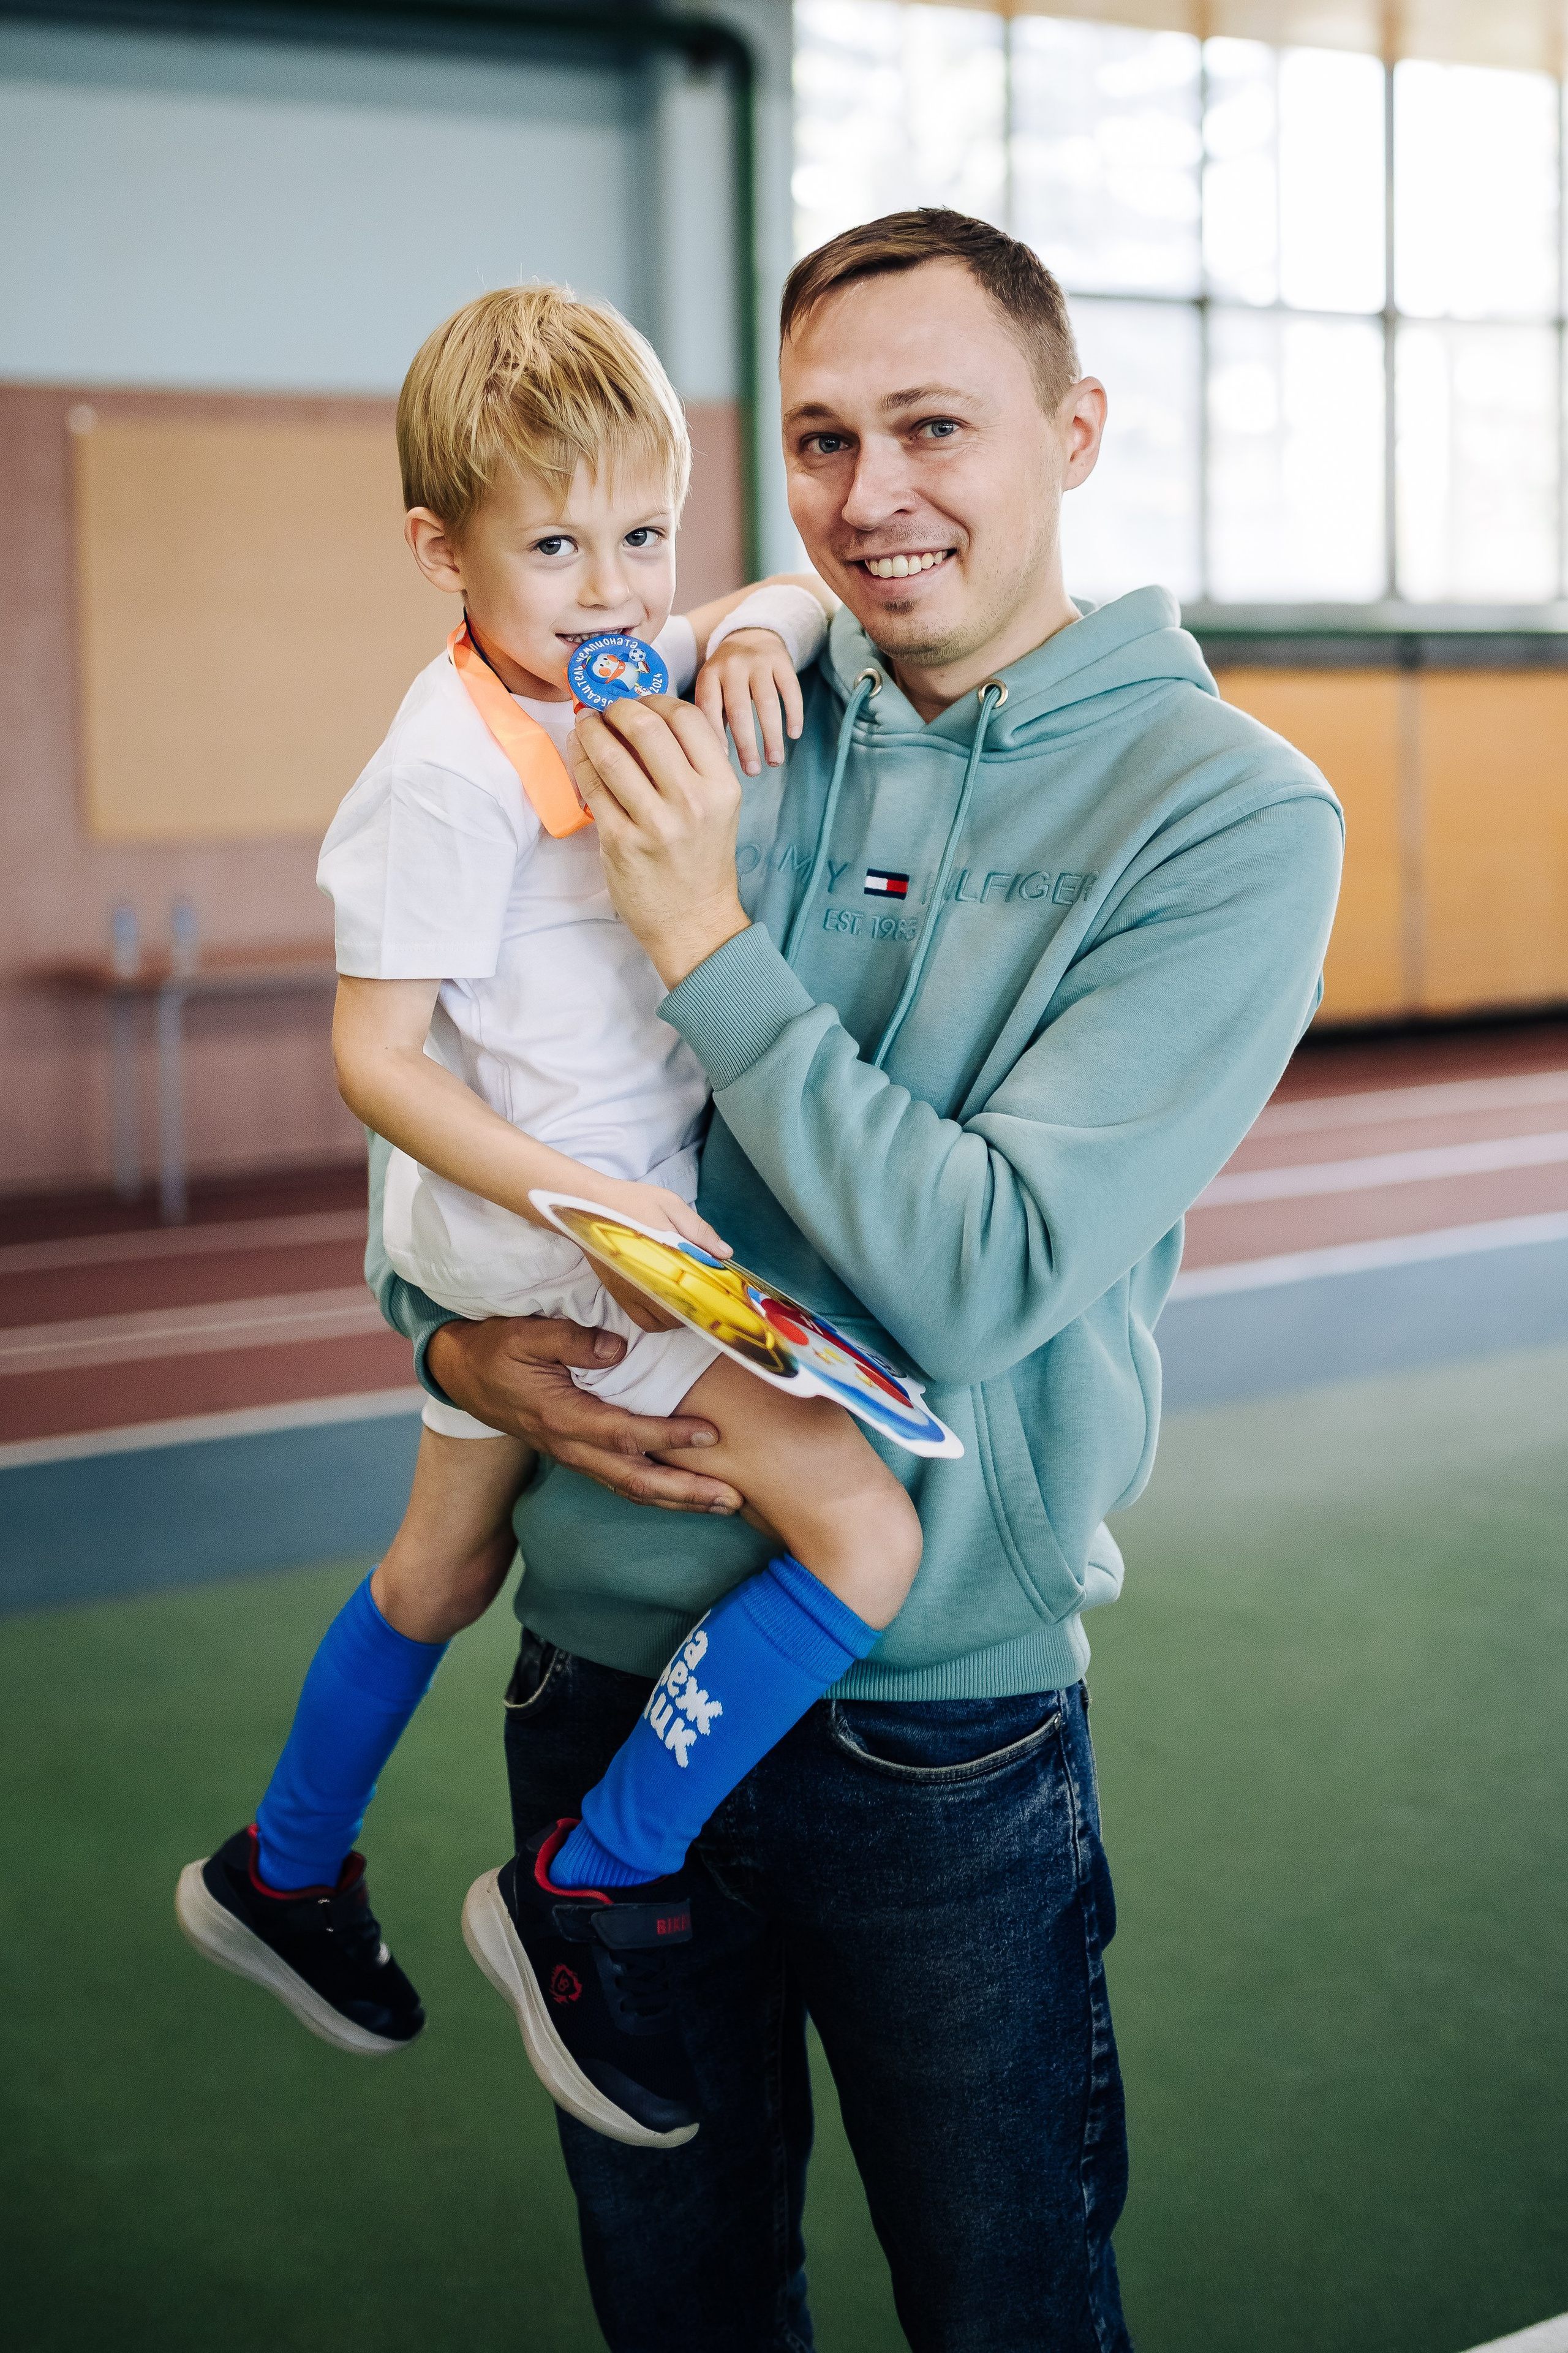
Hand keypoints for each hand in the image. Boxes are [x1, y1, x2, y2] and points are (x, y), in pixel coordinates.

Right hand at [426, 1315, 743, 1514]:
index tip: (710, 1434)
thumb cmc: (496, 1348)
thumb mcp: (525, 1333)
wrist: (462, 1374)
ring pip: (632, 1489)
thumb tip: (619, 1346)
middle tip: (734, 1498)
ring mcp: (574, 1455)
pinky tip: (689, 1493)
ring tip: (726, 1503)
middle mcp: (570, 1446)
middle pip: (635, 1481)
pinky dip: (659, 1492)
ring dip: (680, 1499)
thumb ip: (570, 1338)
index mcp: (560, 1416)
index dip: (668, 1437)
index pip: (623, 1434)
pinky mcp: (579, 1454)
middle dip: (687, 1493)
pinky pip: (622, 1481)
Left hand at [565, 696, 749, 989]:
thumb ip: (693, 763)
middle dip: (617, 707)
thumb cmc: (702, 860)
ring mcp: (654, 823)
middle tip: (606, 708)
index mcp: (721, 786)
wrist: (694, 922)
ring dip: (591, 729)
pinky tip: (580, 754)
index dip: (656, 698)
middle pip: (645, 726)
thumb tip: (647, 714)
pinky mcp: (621, 842)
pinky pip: (592, 786)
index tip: (639, 702)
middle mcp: (691, 801)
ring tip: (586, 724)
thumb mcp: (718, 807)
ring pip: (611, 753)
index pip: (686, 717)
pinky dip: (580, 762)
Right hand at [579, 1180, 730, 1335]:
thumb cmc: (632, 1202)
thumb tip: (724, 1254)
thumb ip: (698, 1230)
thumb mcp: (670, 1206)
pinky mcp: (617, 1293)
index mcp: (660, 1260)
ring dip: (676, 1319)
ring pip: (658, 1323)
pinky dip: (657, 1320)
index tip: (723, 1295)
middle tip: (706, 1296)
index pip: (692, 1292)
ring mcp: (627, 1292)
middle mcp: (642, 1283)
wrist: (588, 1204)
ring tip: (687, 1303)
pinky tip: (666, 1305)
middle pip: (676, 1316)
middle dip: (695, 1311)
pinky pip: (641, 1320)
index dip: (710, 1298)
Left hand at [695, 628, 803, 776]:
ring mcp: (758, 662)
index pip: (709, 708)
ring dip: (772, 736)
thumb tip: (715, 758)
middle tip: (752, 771)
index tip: (721, 762)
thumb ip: (711, 716)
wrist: (751, 633)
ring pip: (767, 703)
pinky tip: (794, 735)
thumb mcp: (712, 687)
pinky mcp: (782, 661)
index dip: (714, 735)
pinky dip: (794, 714)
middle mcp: (732, 666)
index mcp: (710, 675)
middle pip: (739, 710)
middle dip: (746, 744)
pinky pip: (791, 690)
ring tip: (774, 761)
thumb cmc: (728, 675)